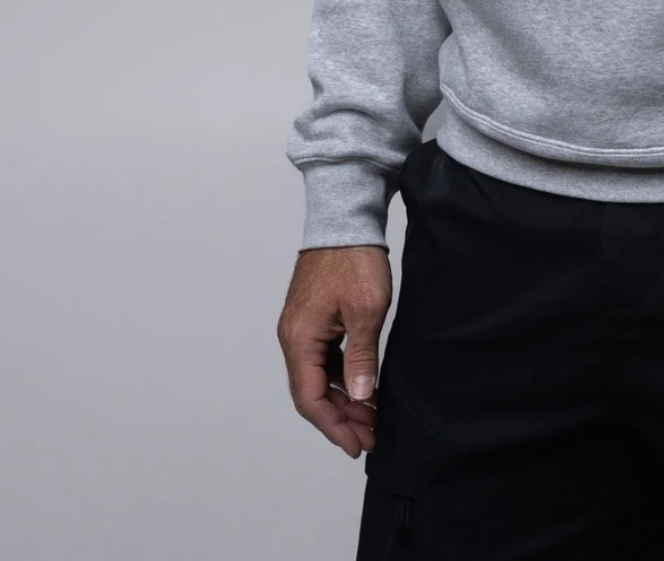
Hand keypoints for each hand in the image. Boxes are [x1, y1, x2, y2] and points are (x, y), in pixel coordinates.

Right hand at [278, 244, 392, 457]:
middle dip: (340, 418)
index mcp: (299, 339)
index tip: (356, 444)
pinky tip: (362, 386)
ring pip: (318, 377)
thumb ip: (361, 358)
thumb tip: (361, 397)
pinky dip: (341, 377)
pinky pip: (323, 359)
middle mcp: (293, 337)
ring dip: (342, 399)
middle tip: (370, 436)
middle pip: (311, 392)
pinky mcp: (314, 318)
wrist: (346, 220)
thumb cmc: (354, 259)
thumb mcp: (365, 311)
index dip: (333, 426)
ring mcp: (302, 327)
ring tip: (370, 417)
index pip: (310, 398)